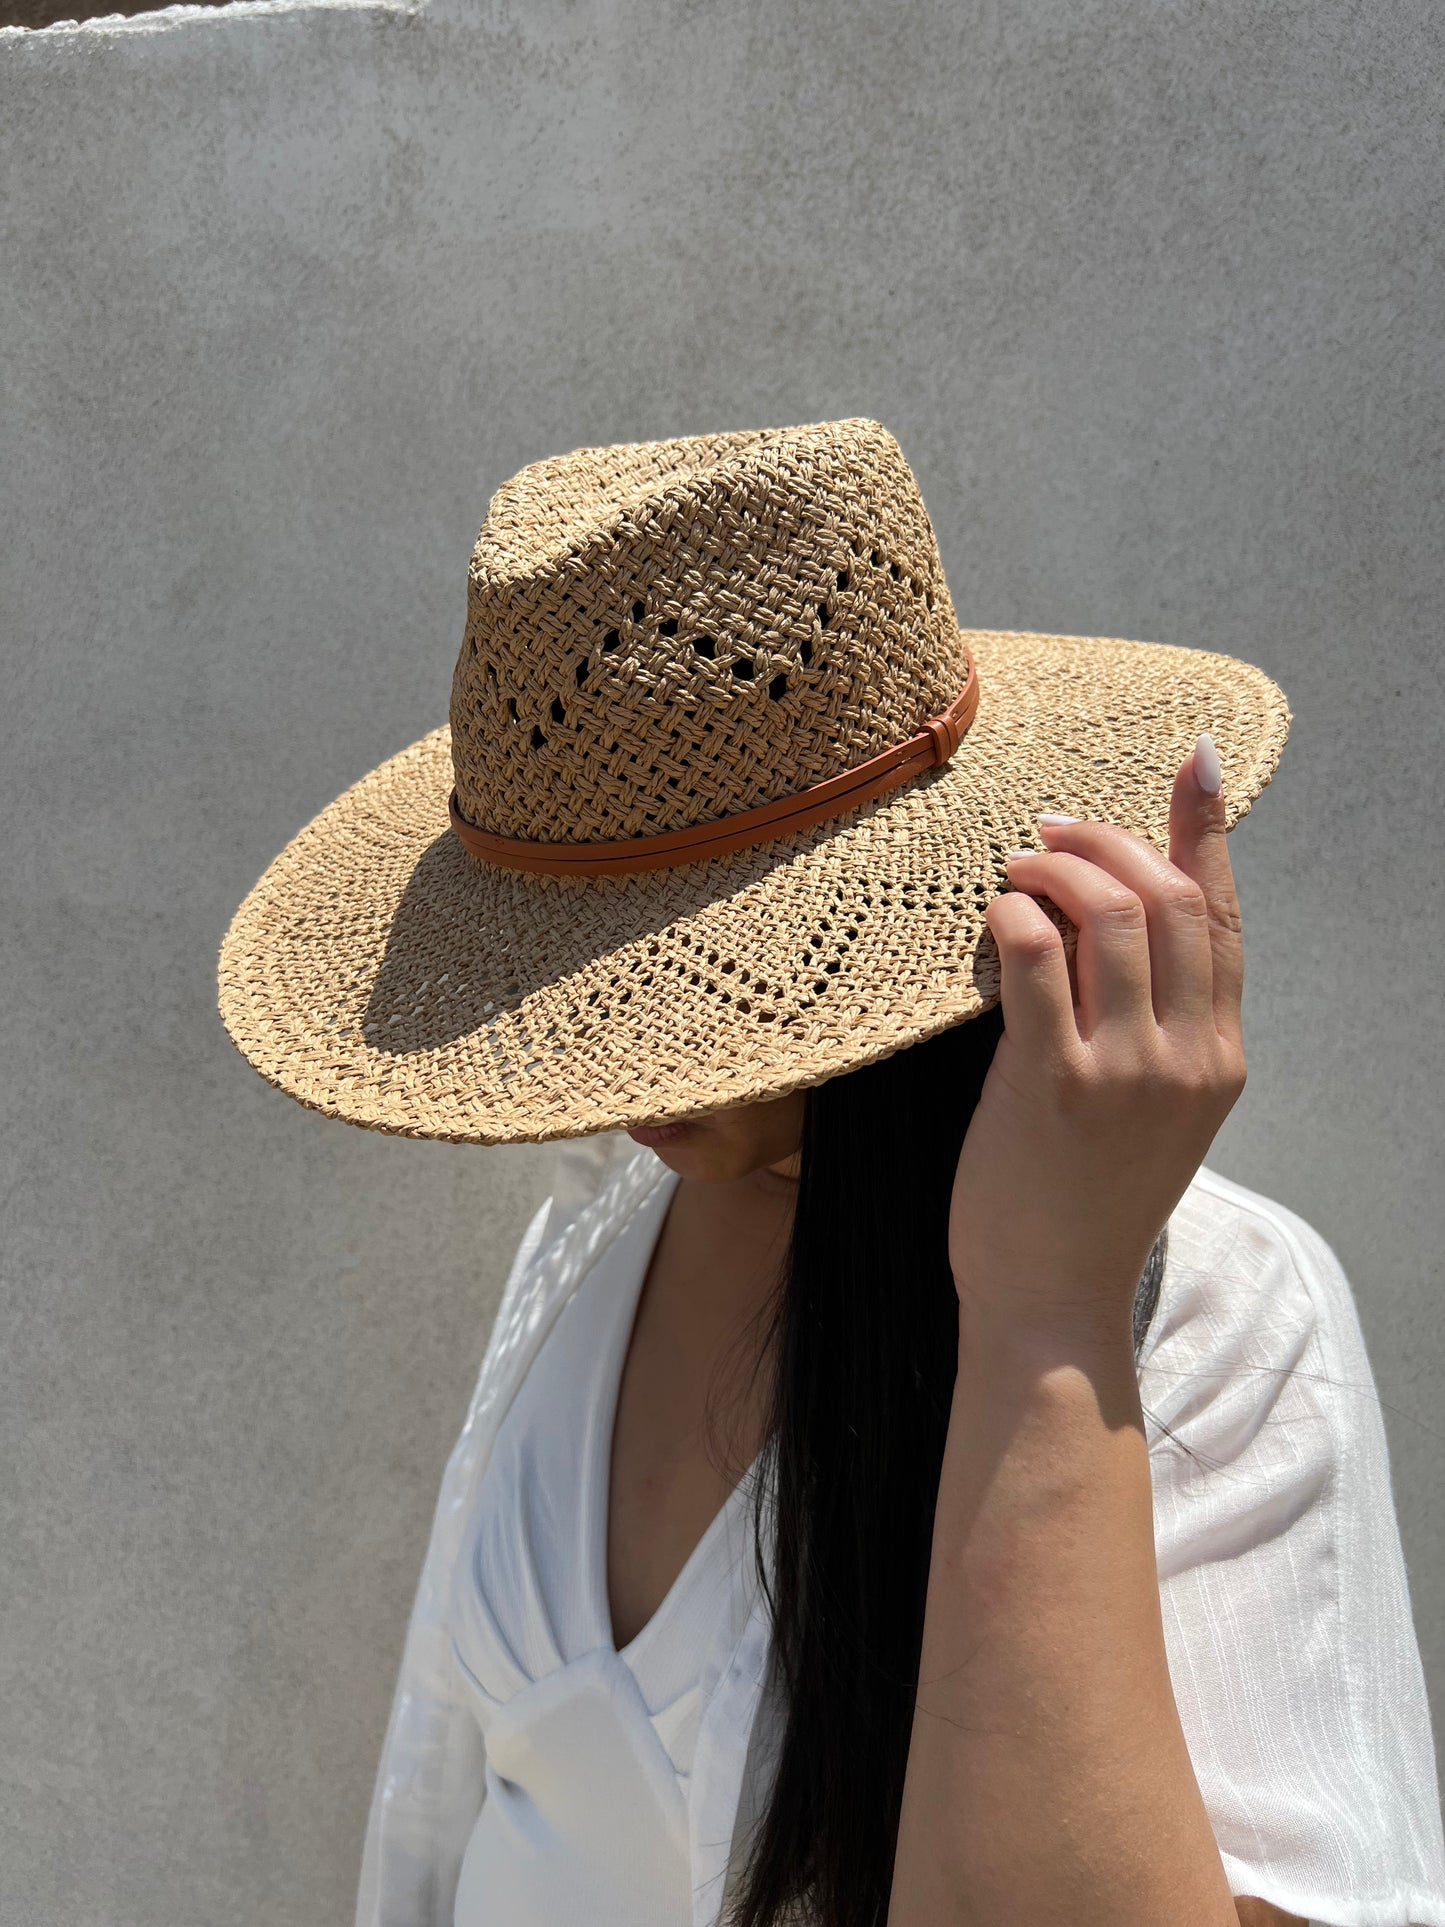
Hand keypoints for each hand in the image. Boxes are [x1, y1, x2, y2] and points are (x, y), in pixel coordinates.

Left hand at [948, 734, 1247, 1340]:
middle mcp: (1188, 1058)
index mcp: (1221, 1058)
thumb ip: (1155, 1027)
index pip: (1223, 919)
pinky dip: (1014, 914)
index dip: (1205, 832)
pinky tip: (994, 913)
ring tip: (1016, 867)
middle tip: (1051, 830)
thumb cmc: (1086, 1202)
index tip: (1193, 763)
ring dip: (1055, 868)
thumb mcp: (1153, 1113)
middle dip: (1107, 841)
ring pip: (1111, 914)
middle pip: (1169, 899)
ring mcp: (1126, 1071)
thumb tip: (1114, 926)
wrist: (1051, 1298)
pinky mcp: (1053, 1084)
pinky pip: (1037, 958)